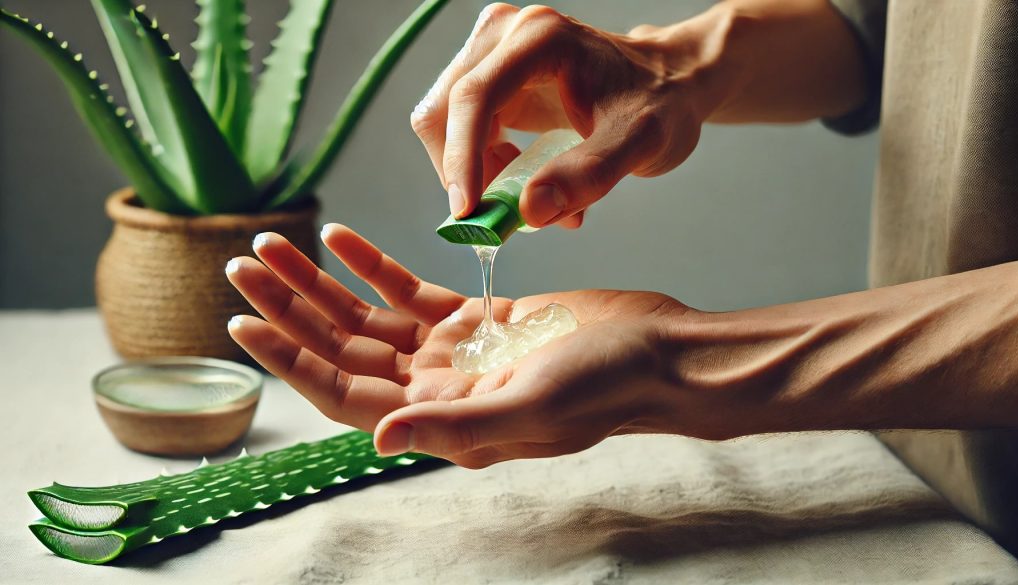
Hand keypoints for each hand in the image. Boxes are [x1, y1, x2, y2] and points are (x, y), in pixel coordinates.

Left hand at [226, 225, 695, 467]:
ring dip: (320, 282)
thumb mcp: (534, 408)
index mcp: (442, 420)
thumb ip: (455, 425)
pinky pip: (409, 291)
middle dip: (291, 308)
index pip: (345, 393)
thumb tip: (379, 436)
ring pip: (366, 317)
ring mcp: (453, 353)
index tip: (245, 323)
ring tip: (275, 243)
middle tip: (243, 265)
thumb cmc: (607, 387)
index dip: (292, 359)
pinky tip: (341, 236)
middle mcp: (436, 390)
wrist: (658, 351)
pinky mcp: (475, 318)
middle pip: (343, 349)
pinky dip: (372, 265)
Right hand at [412, 3, 721, 227]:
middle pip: (445, 111)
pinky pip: (460, 132)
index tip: (468, 213)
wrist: (670, 86)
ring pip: (444, 125)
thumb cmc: (660, 105)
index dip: (462, 157)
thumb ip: (588, 175)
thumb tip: (529, 210)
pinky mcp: (490, 80)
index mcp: (541, 38)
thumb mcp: (639, 144)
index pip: (476, 96)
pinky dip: (484, 169)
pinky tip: (528, 183)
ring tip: (534, 200)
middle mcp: (506, 35)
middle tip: (506, 219)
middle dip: (467, 173)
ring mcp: (493, 55)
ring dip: (477, 175)